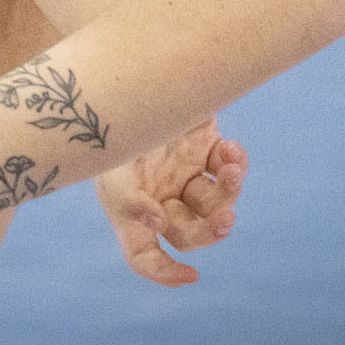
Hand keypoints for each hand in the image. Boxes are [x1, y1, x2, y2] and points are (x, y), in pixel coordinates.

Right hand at [94, 116, 246, 286]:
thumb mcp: (111, 162)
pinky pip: (226, 169)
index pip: (143, 254)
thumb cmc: (110, 120)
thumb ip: (129, 198)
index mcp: (128, 207)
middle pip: (190, 232)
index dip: (164, 272)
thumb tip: (157, 223)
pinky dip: (235, 163)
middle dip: (212, 230)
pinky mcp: (202, 147)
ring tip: (231, 168)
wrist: (132, 67)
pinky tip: (230, 149)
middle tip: (227, 219)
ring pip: (215, 202)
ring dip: (229, 191)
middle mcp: (157, 195)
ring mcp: (181, 172)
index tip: (192, 276)